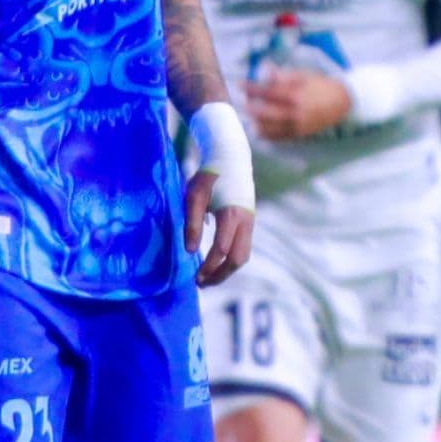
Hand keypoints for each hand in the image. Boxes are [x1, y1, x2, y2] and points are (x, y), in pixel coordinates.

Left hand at [184, 170, 253, 286]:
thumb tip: (190, 251)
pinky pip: (244, 247)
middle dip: (221, 275)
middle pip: (238, 259)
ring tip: (208, 277)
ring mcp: (250, 222)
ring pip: (244, 255)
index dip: (209, 267)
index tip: (196, 277)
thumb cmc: (208, 177)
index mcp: (231, 215)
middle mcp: (245, 222)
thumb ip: (192, 224)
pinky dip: (231, 259)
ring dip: (227, 269)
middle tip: (202, 283)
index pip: (222, 250)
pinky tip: (216, 262)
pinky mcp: (249, 222)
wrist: (230, 158)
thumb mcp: (194, 197)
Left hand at [245, 71, 351, 141]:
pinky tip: (257, 129)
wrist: (341, 103)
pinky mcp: (299, 134)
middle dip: (250, 107)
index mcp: (295, 95)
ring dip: (255, 122)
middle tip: (240, 102)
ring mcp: (297, 125)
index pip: (268, 92)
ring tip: (246, 116)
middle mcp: (295, 112)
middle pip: (266, 112)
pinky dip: (266, 134)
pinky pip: (279, 137)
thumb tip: (263, 68)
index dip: (251, 88)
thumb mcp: (303, 75)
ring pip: (271, 127)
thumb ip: (282, 75)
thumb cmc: (320, 85)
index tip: (239, 84)